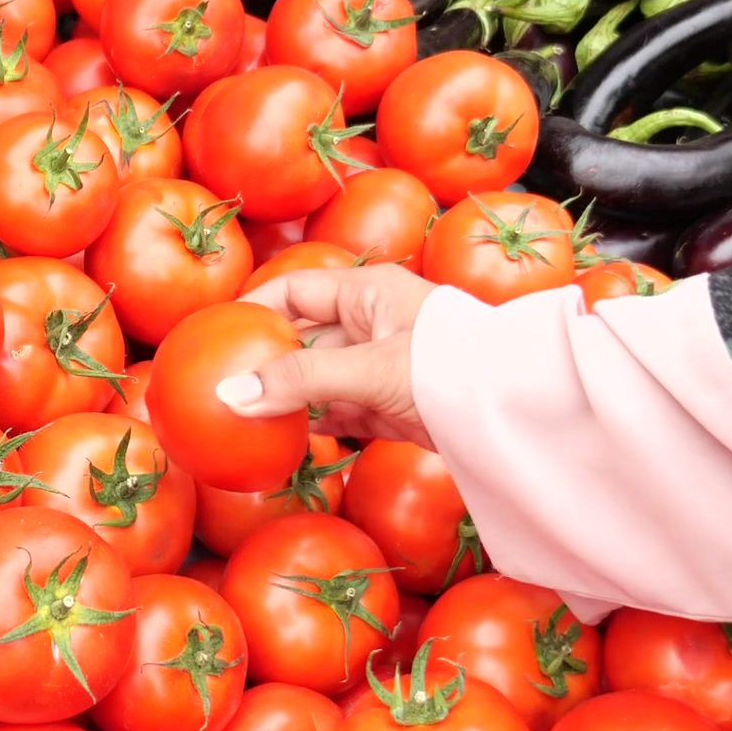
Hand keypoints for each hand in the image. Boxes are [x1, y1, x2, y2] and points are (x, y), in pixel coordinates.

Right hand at [214, 264, 437, 445]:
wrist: (514, 410)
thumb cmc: (446, 366)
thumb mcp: (367, 369)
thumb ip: (297, 382)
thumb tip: (229, 396)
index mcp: (366, 292)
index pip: (294, 290)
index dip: (254, 309)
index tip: (217, 338)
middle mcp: (372, 323)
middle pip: (303, 340)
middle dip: (267, 364)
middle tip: (225, 389)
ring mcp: (383, 366)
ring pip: (320, 381)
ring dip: (289, 401)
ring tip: (248, 420)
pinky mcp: (394, 406)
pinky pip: (343, 413)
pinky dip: (318, 426)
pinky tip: (289, 440)